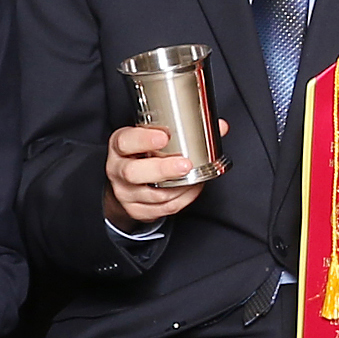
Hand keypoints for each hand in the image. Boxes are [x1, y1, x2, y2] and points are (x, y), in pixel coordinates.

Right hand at [105, 118, 221, 228]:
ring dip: (178, 187)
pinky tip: (193, 189)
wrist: (127, 182)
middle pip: (134, 172)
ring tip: (197, 178)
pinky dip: (182, 199)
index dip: (143, 139)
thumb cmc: (144, 154)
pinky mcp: (137, 210)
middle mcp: (118, 170)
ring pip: (152, 194)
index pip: (125, 142)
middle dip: (162, 169)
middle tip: (185, 164)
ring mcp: (126, 193)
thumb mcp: (153, 137)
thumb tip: (220, 127)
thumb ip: (184, 129)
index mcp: (120, 146)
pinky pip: (162, 209)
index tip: (163, 136)